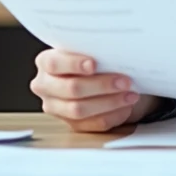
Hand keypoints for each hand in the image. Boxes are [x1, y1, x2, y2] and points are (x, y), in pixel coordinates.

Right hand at [30, 49, 160, 132]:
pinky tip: (126, 106)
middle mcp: (45, 86)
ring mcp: (56, 108)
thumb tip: (113, 51)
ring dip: (110, 102)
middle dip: (101, 85)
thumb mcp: (90, 50)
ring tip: (130, 95)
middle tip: (124, 81)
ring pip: (80, 110)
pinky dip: (113, 114)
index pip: (54, 63)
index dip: (73, 64)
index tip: (94, 64)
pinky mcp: (72, 124)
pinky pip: (93, 123)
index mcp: (45, 62)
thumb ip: (93, 51)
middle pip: (71, 88)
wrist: (99, 77)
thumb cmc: (94, 59)